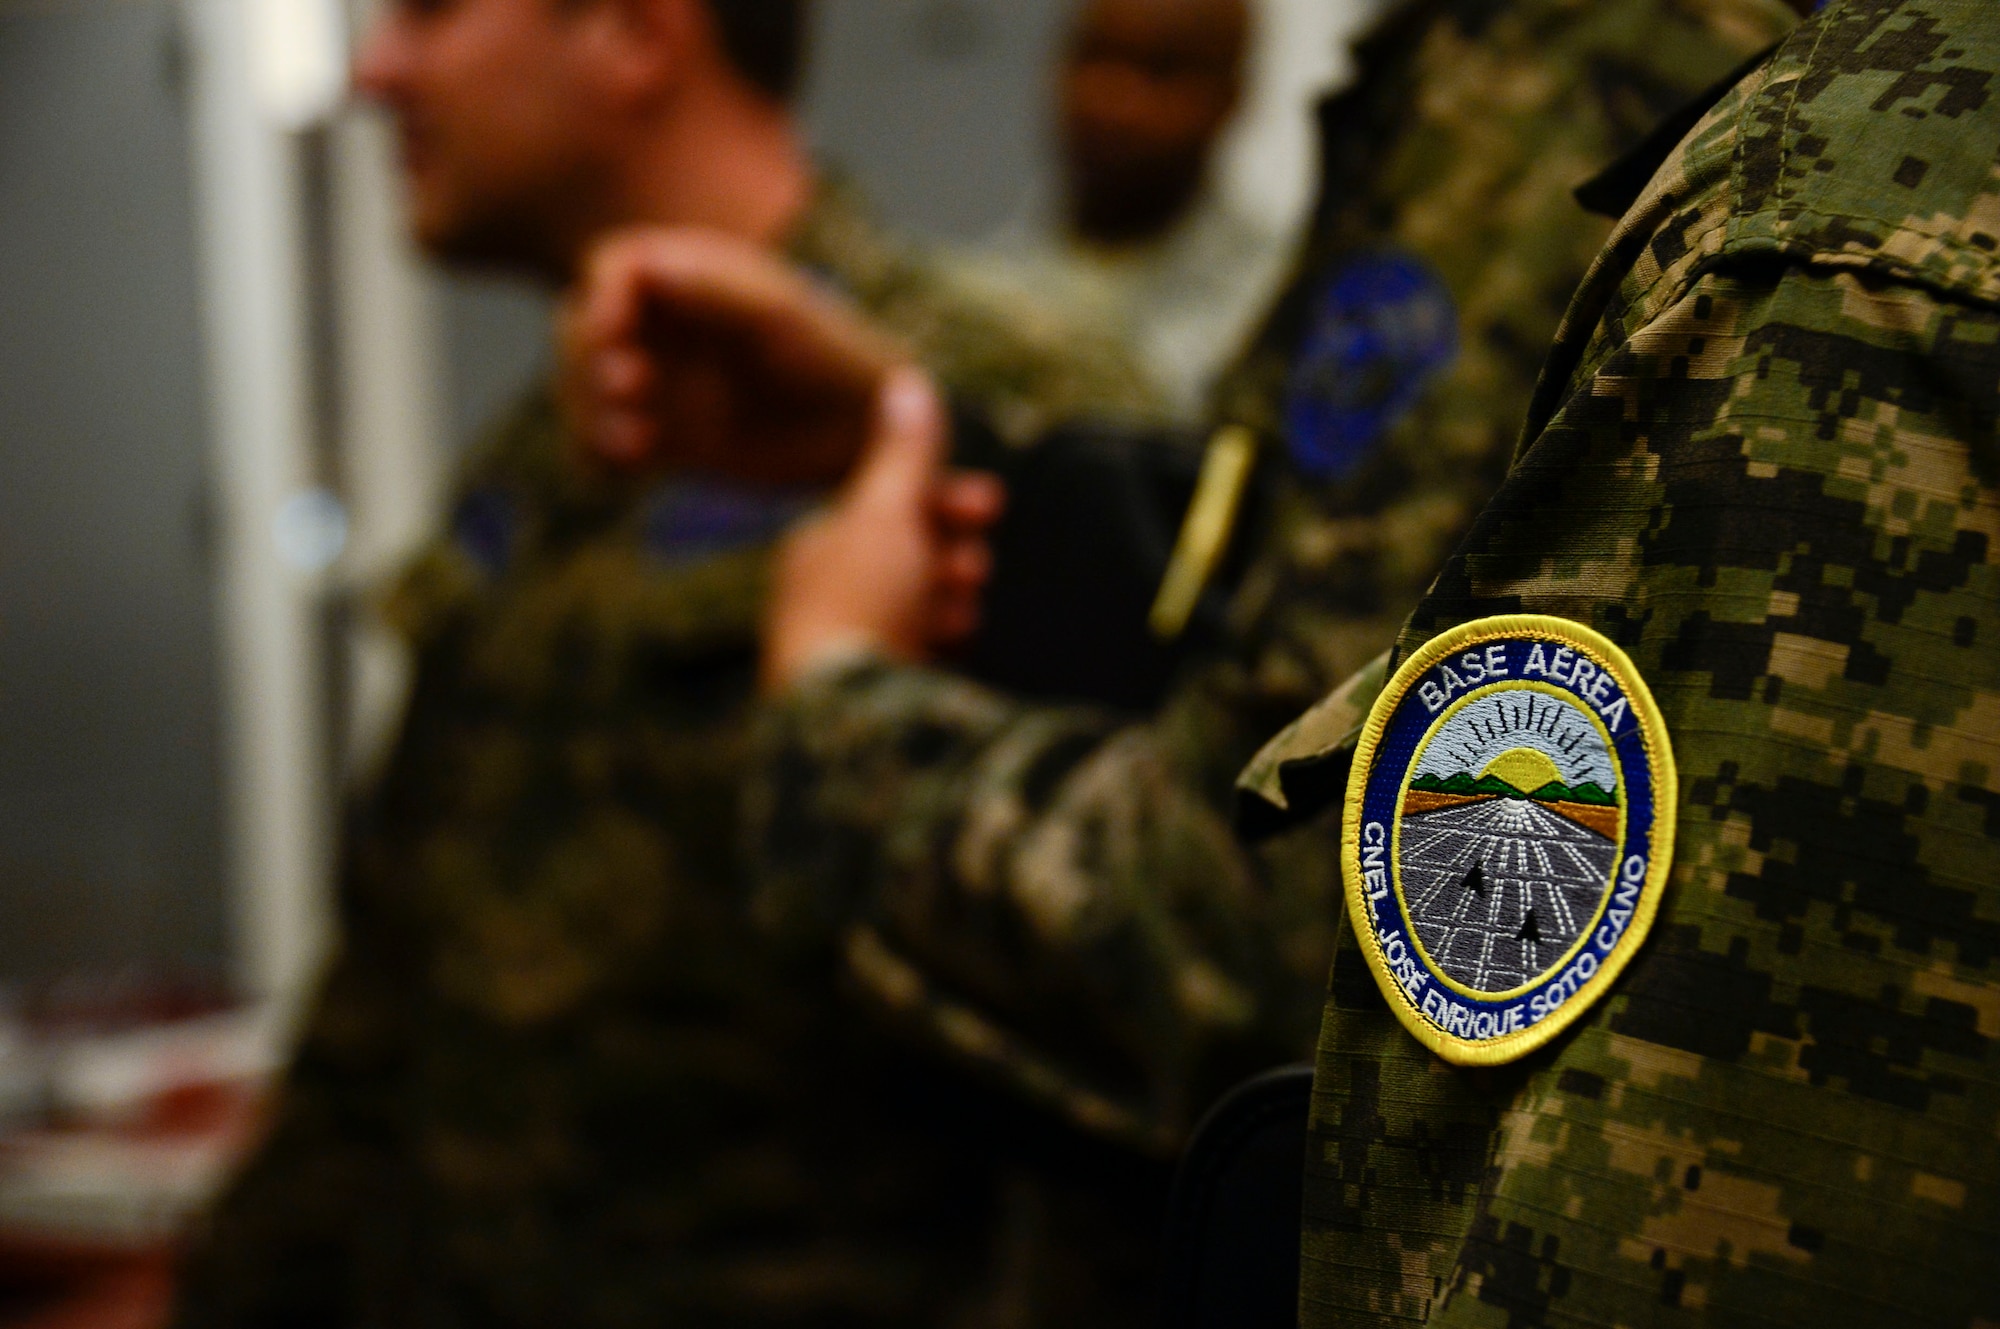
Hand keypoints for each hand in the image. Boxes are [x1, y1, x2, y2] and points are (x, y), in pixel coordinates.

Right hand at [561, 226, 903, 485]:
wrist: (863, 437)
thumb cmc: (833, 360)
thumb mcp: (780, 321)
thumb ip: (713, 291)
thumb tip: (645, 267)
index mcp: (688, 275)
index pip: (611, 268)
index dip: (600, 297)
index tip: (614, 335)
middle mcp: (663, 324)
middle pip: (579, 328)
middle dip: (586, 359)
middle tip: (627, 389)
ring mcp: (658, 381)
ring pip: (582, 389)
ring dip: (587, 413)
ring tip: (631, 443)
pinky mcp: (661, 437)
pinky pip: (602, 445)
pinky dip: (597, 457)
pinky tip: (625, 469)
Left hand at [761, 368, 1004, 693]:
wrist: (841, 714)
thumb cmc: (861, 602)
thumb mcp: (887, 510)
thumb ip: (905, 452)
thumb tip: (909, 380)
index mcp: (814, 548)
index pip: (886, 509)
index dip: (942, 500)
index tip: (992, 505)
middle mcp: (820, 598)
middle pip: (902, 559)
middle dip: (949, 552)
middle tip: (978, 565)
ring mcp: (842, 650)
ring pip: (910, 610)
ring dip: (947, 598)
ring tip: (967, 608)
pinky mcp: (864, 697)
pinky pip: (914, 657)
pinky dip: (940, 643)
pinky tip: (958, 647)